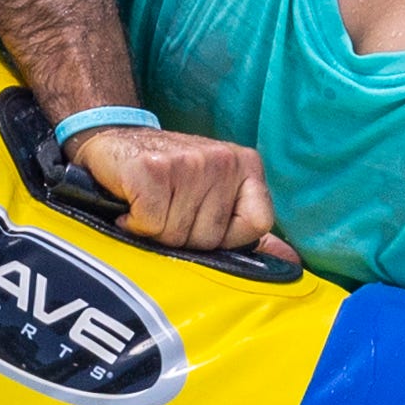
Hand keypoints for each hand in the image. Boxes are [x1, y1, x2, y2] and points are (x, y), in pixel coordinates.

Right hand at [73, 124, 289, 261]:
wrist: (114, 140)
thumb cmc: (168, 178)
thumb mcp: (216, 195)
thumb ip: (250, 230)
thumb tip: (291, 264)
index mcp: (246, 165)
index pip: (257, 226)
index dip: (225, 237)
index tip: (200, 220)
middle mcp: (223, 160)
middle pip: (212, 237)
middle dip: (184, 236)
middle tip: (167, 210)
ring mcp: (189, 162)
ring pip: (178, 234)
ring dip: (155, 230)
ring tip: (149, 205)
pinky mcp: (152, 169)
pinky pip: (150, 224)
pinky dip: (134, 223)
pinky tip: (132, 204)